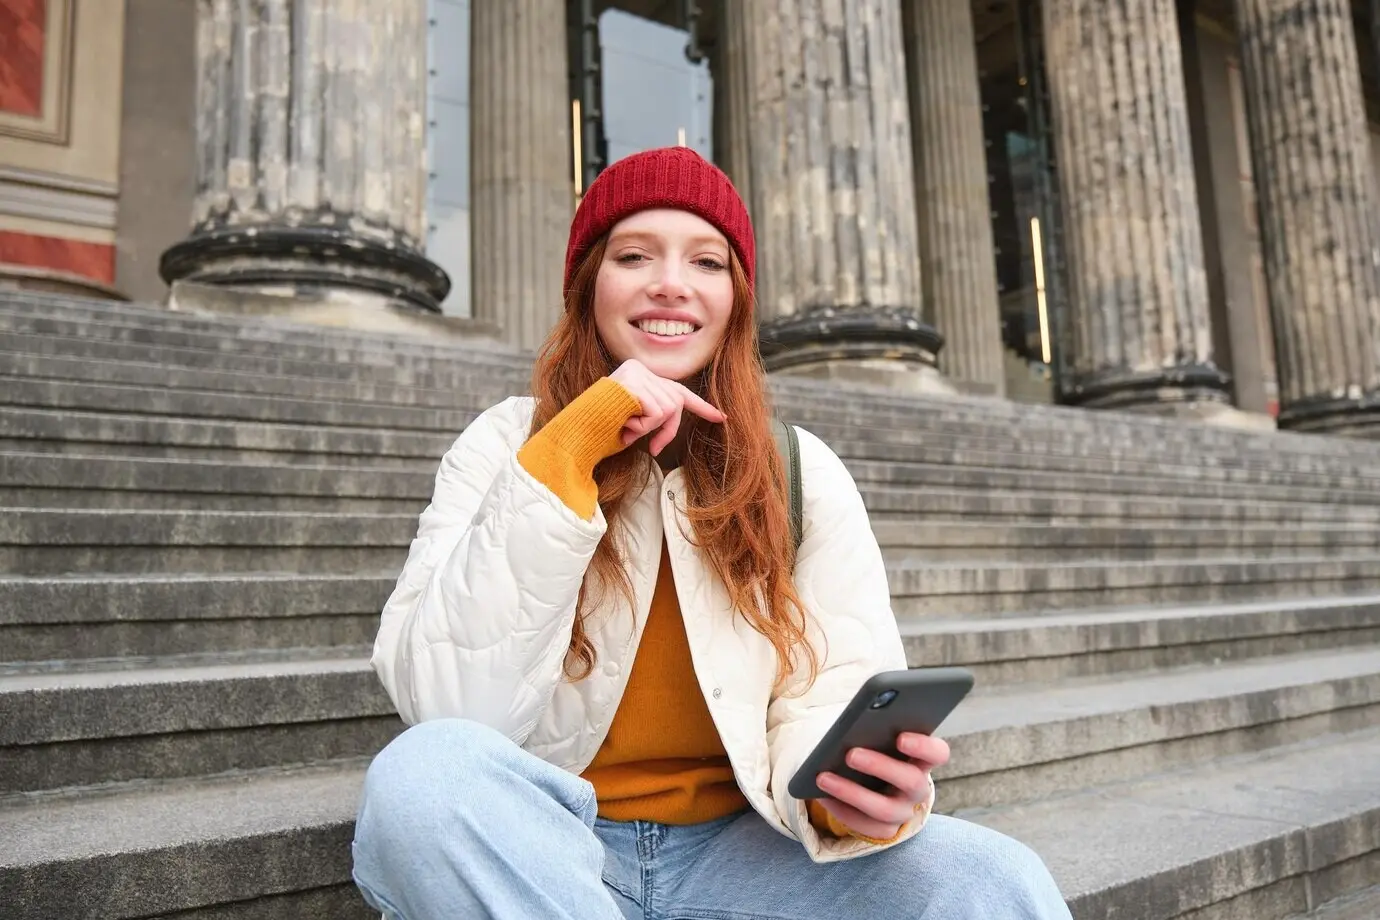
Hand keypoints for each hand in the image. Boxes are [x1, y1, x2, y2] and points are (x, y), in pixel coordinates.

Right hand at [609, 359, 725, 455]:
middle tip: (652, 448)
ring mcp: (637, 374)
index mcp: (640, 376)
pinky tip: (624, 424)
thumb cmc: (601, 430)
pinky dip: (643, 427)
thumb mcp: (635, 421)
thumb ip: (655, 414)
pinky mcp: (634, 384)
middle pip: (676, 403)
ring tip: (626, 428)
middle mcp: (640, 369)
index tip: (721, 417)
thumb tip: (676, 413)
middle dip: (668, 430)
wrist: (577, 431)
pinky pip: (656, 413)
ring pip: (668, 409)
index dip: (702, 407)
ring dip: (649, 429)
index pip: (677, 390)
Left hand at [812, 732, 949, 840]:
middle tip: (850, 754)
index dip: (923, 746)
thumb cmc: (874, 748)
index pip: (938, 753)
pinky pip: (864, 826)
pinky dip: (840, 809)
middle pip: (910, 781)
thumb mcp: (878, 738)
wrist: (872, 781)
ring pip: (884, 809)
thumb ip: (874, 730)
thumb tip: (851, 726)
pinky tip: (819, 794)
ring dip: (852, 792)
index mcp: (923, 759)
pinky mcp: (885, 830)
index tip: (900, 738)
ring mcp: (903, 811)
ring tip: (823, 777)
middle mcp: (918, 788)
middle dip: (880, 767)